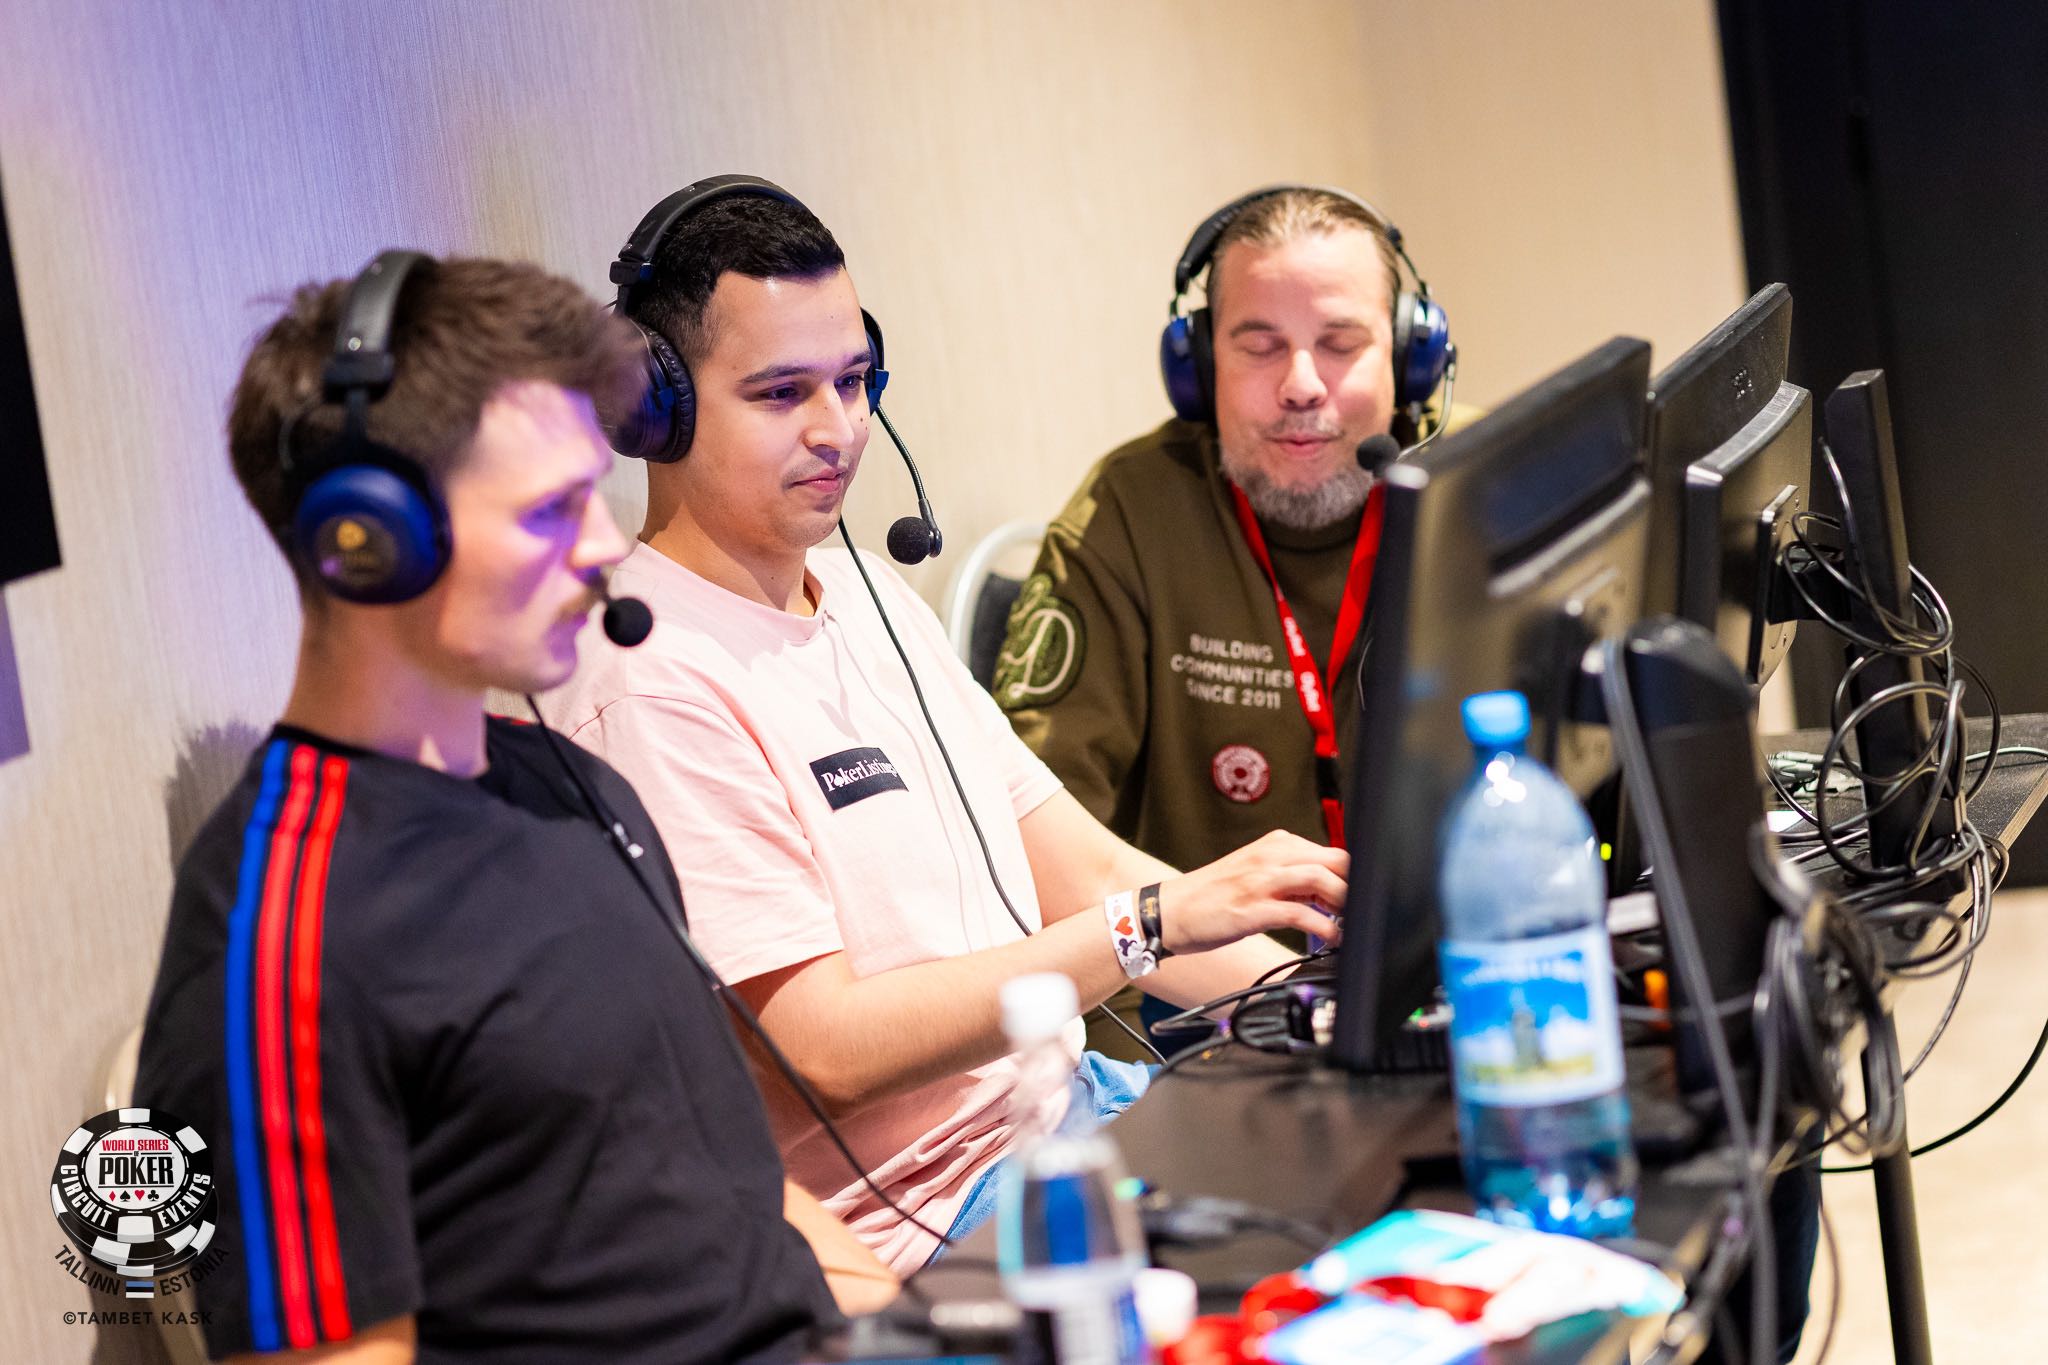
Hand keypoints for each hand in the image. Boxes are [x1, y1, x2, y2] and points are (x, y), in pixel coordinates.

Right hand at [1155, 830, 1346, 955]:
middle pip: (1334, 860)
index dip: (1350, 875)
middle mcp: (1270, 857)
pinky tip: (1331, 938)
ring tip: (1349, 922)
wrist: (1169, 911)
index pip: (1330, 851)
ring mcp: (1262, 881)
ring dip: (1343, 903)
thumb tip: (1329, 894)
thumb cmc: (1211, 897)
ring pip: (1321, 881)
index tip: (1357, 896)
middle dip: (1353, 885)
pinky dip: (1324, 927)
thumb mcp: (1254, 874)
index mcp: (1274, 845)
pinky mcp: (1254, 909)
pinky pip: (1302, 915)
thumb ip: (1290, 878)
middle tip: (1358, 910)